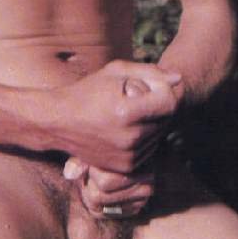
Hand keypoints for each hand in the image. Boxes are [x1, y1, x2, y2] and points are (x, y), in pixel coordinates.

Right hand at [63, 77, 160, 218]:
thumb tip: (179, 78)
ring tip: (130, 112)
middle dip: (158, 105)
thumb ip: (150, 72)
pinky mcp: (125, 166)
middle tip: (137, 97)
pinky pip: (150, 149)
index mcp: (126, 112)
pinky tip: (127, 127)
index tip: (151, 85)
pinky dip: (144, 137)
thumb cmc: (88, 91)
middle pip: (167, 118)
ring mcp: (128, 156)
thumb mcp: (116, 72)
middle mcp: (130, 138)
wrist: (59, 121)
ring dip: (153, 122)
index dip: (164, 89)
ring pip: (160, 135)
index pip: (169, 100)